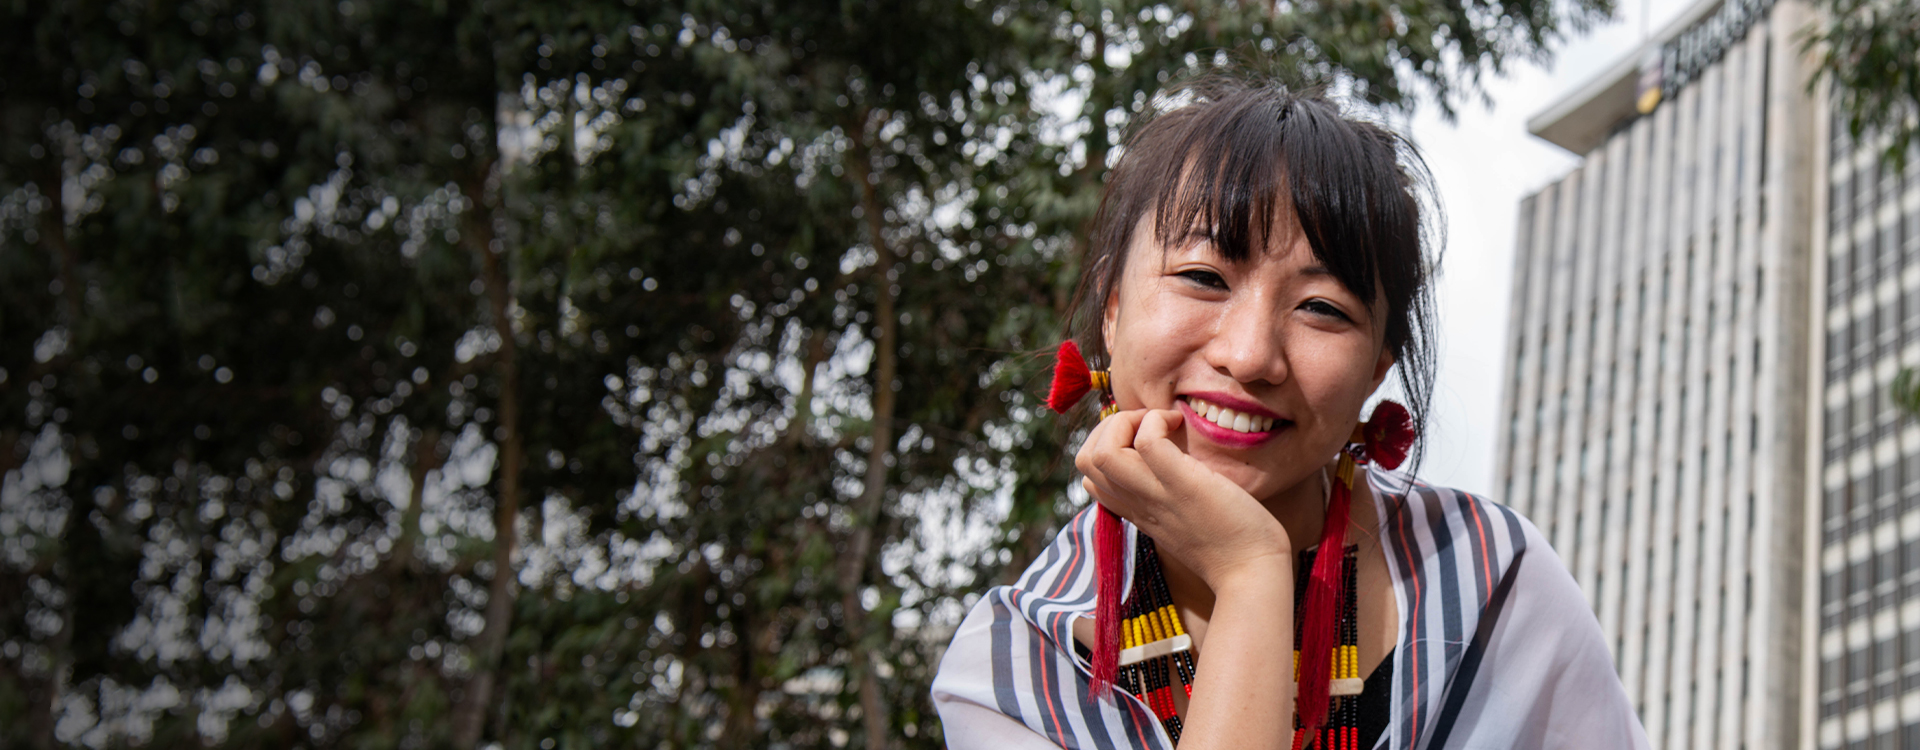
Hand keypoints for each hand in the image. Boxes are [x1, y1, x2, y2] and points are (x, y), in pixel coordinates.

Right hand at [1074, 408, 1293, 589]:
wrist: (1253, 572)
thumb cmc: (1232, 544)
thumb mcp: (1186, 519)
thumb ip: (1169, 497)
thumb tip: (1173, 463)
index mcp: (1137, 511)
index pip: (1091, 479)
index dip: (1106, 448)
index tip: (1142, 440)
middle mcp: (1138, 502)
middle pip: (1084, 461)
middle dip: (1107, 429)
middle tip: (1147, 426)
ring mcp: (1156, 494)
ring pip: (1100, 453)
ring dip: (1123, 423)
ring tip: (1158, 422)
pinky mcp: (1181, 483)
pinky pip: (1146, 442)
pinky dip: (1155, 421)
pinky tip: (1178, 423)